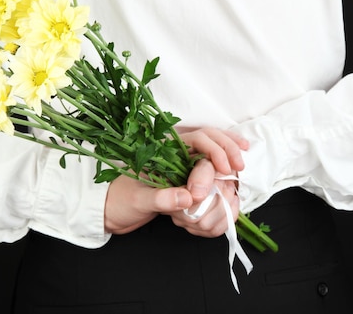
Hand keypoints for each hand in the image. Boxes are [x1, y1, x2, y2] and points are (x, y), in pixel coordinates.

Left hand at [104, 127, 247, 235]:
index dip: (215, 151)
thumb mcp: (138, 200)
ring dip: (229, 163)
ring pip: (215, 156)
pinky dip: (225, 182)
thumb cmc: (120, 201)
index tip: (224, 168)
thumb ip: (161, 198)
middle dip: (228, 150)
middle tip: (240, 166)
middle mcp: (177, 156)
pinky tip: (233, 188)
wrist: (112, 212)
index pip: (199, 139)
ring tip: (239, 174)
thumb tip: (188, 198)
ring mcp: (184, 169)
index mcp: (165, 152)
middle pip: (212, 140)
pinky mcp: (188, 184)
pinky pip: (213, 176)